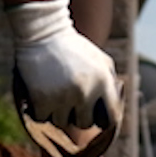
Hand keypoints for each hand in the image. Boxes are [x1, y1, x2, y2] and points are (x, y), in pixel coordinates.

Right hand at [8, 0, 120, 128]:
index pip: (111, 118)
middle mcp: (85, 92)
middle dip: (77, 116)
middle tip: (69, 102)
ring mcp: (62, 96)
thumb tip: (115, 112)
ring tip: (53, 94)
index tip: (97, 121)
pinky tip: (40, 96)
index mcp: (103, 82)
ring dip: (57, 113)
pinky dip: (40, 111)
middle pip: (84, 124)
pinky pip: (42, 119)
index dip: (104, 123)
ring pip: (61, 122)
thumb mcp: (100, 61)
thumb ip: (111, 84)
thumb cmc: (74, 48)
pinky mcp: (41, 99)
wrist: (43, 32)